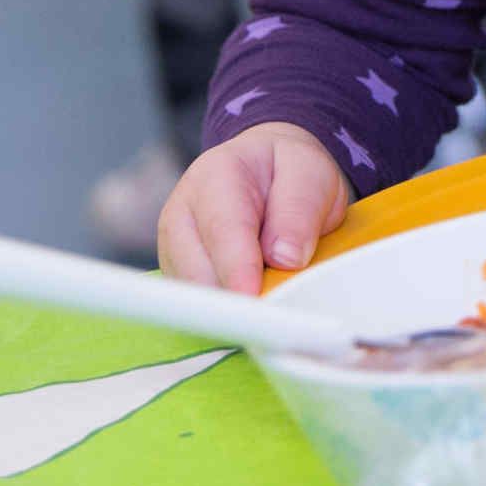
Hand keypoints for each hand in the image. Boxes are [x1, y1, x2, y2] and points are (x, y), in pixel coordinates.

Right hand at [158, 123, 351, 294]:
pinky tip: (254, 299)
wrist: (269, 173)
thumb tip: (285, 258)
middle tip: (276, 312)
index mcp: (216, 175)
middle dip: (237, 297)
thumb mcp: (310, 173)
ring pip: (196, 296)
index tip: (254, 297)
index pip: (222, 229)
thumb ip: (300, 209)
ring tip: (273, 294)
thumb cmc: (289, 172)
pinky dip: (228, 314)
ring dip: (234, 307)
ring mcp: (174, 247)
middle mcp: (182, 212)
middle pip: (198, 272)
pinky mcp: (178, 276)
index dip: (238, 268)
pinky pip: (198, 309)